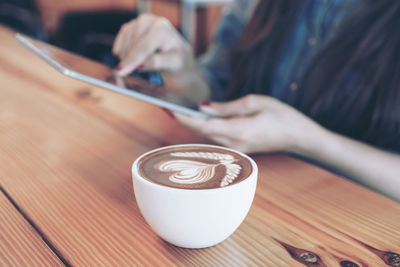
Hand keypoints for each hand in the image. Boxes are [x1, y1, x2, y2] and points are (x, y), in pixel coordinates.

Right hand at [113, 14, 195, 75]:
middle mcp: (149, 20)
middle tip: (131, 74)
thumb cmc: (175, 59)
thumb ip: (157, 63)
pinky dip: (121, 52)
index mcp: (162, 28)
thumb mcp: (172, 63)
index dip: (132, 60)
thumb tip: (139, 65)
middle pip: (132, 45)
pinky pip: (120, 41)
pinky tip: (127, 59)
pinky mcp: (130, 26)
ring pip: (124, 44)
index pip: (143, 47)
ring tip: (138, 66)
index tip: (120, 72)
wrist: (174, 52)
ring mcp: (137, 22)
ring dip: (127, 58)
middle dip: (129, 61)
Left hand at [173, 94, 323, 153]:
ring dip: (193, 124)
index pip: (203, 125)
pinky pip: (217, 138)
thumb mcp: (255, 102)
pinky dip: (206, 128)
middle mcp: (234, 144)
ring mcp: (237, 150)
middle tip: (166, 105)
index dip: (183, 117)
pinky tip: (199, 119)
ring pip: (208, 136)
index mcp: (238, 131)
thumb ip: (226, 107)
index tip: (167, 108)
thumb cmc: (282, 116)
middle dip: (183, 120)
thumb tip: (202, 107)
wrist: (300, 137)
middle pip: (201, 132)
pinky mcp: (239, 149)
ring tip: (178, 110)